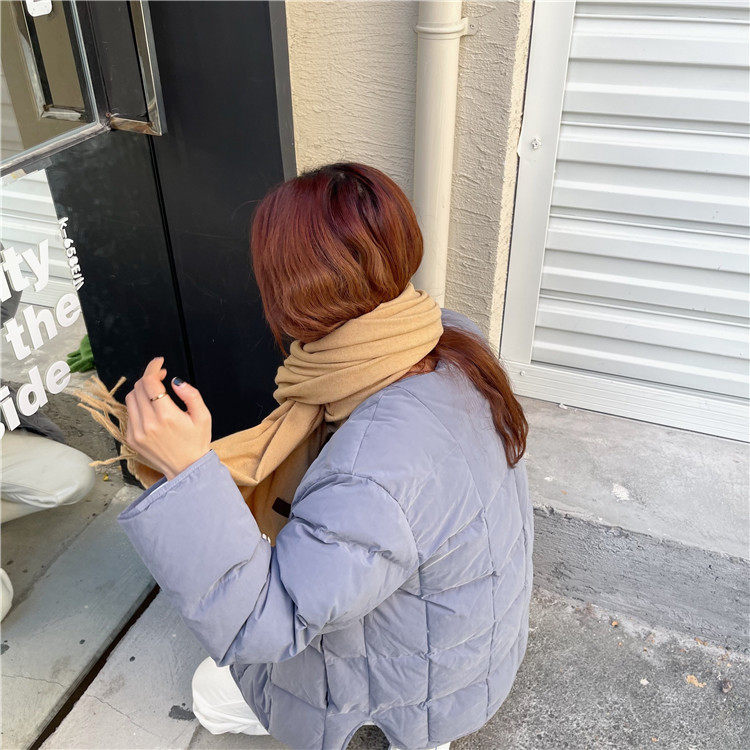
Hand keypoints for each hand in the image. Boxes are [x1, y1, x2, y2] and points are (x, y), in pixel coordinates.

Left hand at [125, 357, 211, 479]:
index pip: (149, 382)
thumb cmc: (197, 441)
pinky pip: (130, 413)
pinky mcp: (131, 439)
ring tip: (155, 392)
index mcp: (166, 416)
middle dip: (149, 378)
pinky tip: (150, 409)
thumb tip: (175, 381)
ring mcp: (136, 432)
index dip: (153, 368)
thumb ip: (191, 394)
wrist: (186, 469)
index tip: (160, 363)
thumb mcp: (203, 416)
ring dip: (142, 390)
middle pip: (138, 388)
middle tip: (161, 377)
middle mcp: (148, 423)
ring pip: (130, 399)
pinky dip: (138, 405)